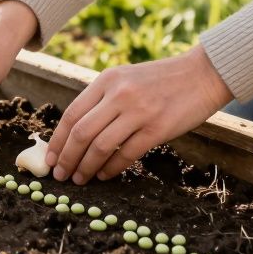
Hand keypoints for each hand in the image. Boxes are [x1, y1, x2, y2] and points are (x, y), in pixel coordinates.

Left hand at [45, 45, 232, 183]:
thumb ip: (103, 99)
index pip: (72, 113)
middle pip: (81, 132)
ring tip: (80, 179)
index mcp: (107, 80)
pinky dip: (111, 168)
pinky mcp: (157, 129)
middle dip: (67, 158)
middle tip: (60, 175)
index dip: (58, 140)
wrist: (202, 74)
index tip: (50, 158)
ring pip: (100, 146)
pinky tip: (104, 175)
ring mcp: (138, 111)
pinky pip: (126, 154)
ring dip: (86, 167)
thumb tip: (76, 132)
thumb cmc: (161, 80)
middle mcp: (118, 94)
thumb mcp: (126, 79)